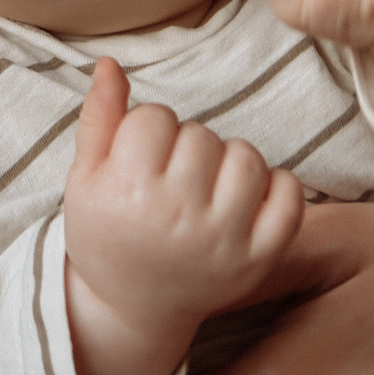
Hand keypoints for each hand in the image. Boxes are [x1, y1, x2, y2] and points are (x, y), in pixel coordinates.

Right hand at [64, 59, 304, 374]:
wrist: (132, 311)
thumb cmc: (106, 235)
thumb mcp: (84, 181)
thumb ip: (99, 118)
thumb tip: (110, 63)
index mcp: (130, 195)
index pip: (155, 118)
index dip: (147, 130)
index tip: (139, 159)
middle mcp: (180, 218)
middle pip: (201, 135)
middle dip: (186, 145)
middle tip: (170, 178)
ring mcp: (225, 241)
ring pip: (246, 157)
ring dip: (229, 161)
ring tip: (206, 185)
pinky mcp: (259, 259)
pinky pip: (289, 196)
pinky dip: (276, 188)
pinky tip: (246, 199)